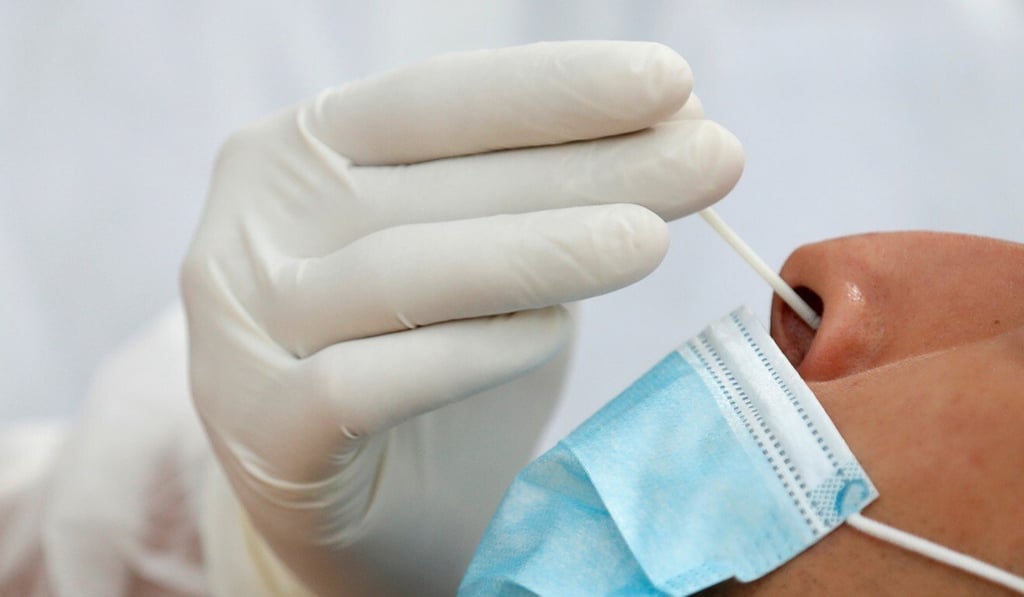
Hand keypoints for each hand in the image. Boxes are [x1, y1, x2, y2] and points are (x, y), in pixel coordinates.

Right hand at [181, 40, 742, 593]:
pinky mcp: (257, 434)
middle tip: (712, 159)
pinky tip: (550, 334)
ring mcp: (242, 332)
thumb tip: (680, 121)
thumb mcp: (489, 260)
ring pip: (400, 271)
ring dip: (540, 251)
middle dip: (587, 166)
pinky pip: (363, 384)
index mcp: (301, 154)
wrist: (361, 511)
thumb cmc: (428, 365)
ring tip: (651, 241)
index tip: (675, 84)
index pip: (435, 101)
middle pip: (436, 182)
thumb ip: (548, 193)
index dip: (555, 88)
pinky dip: (468, 353)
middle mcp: (254, 226)